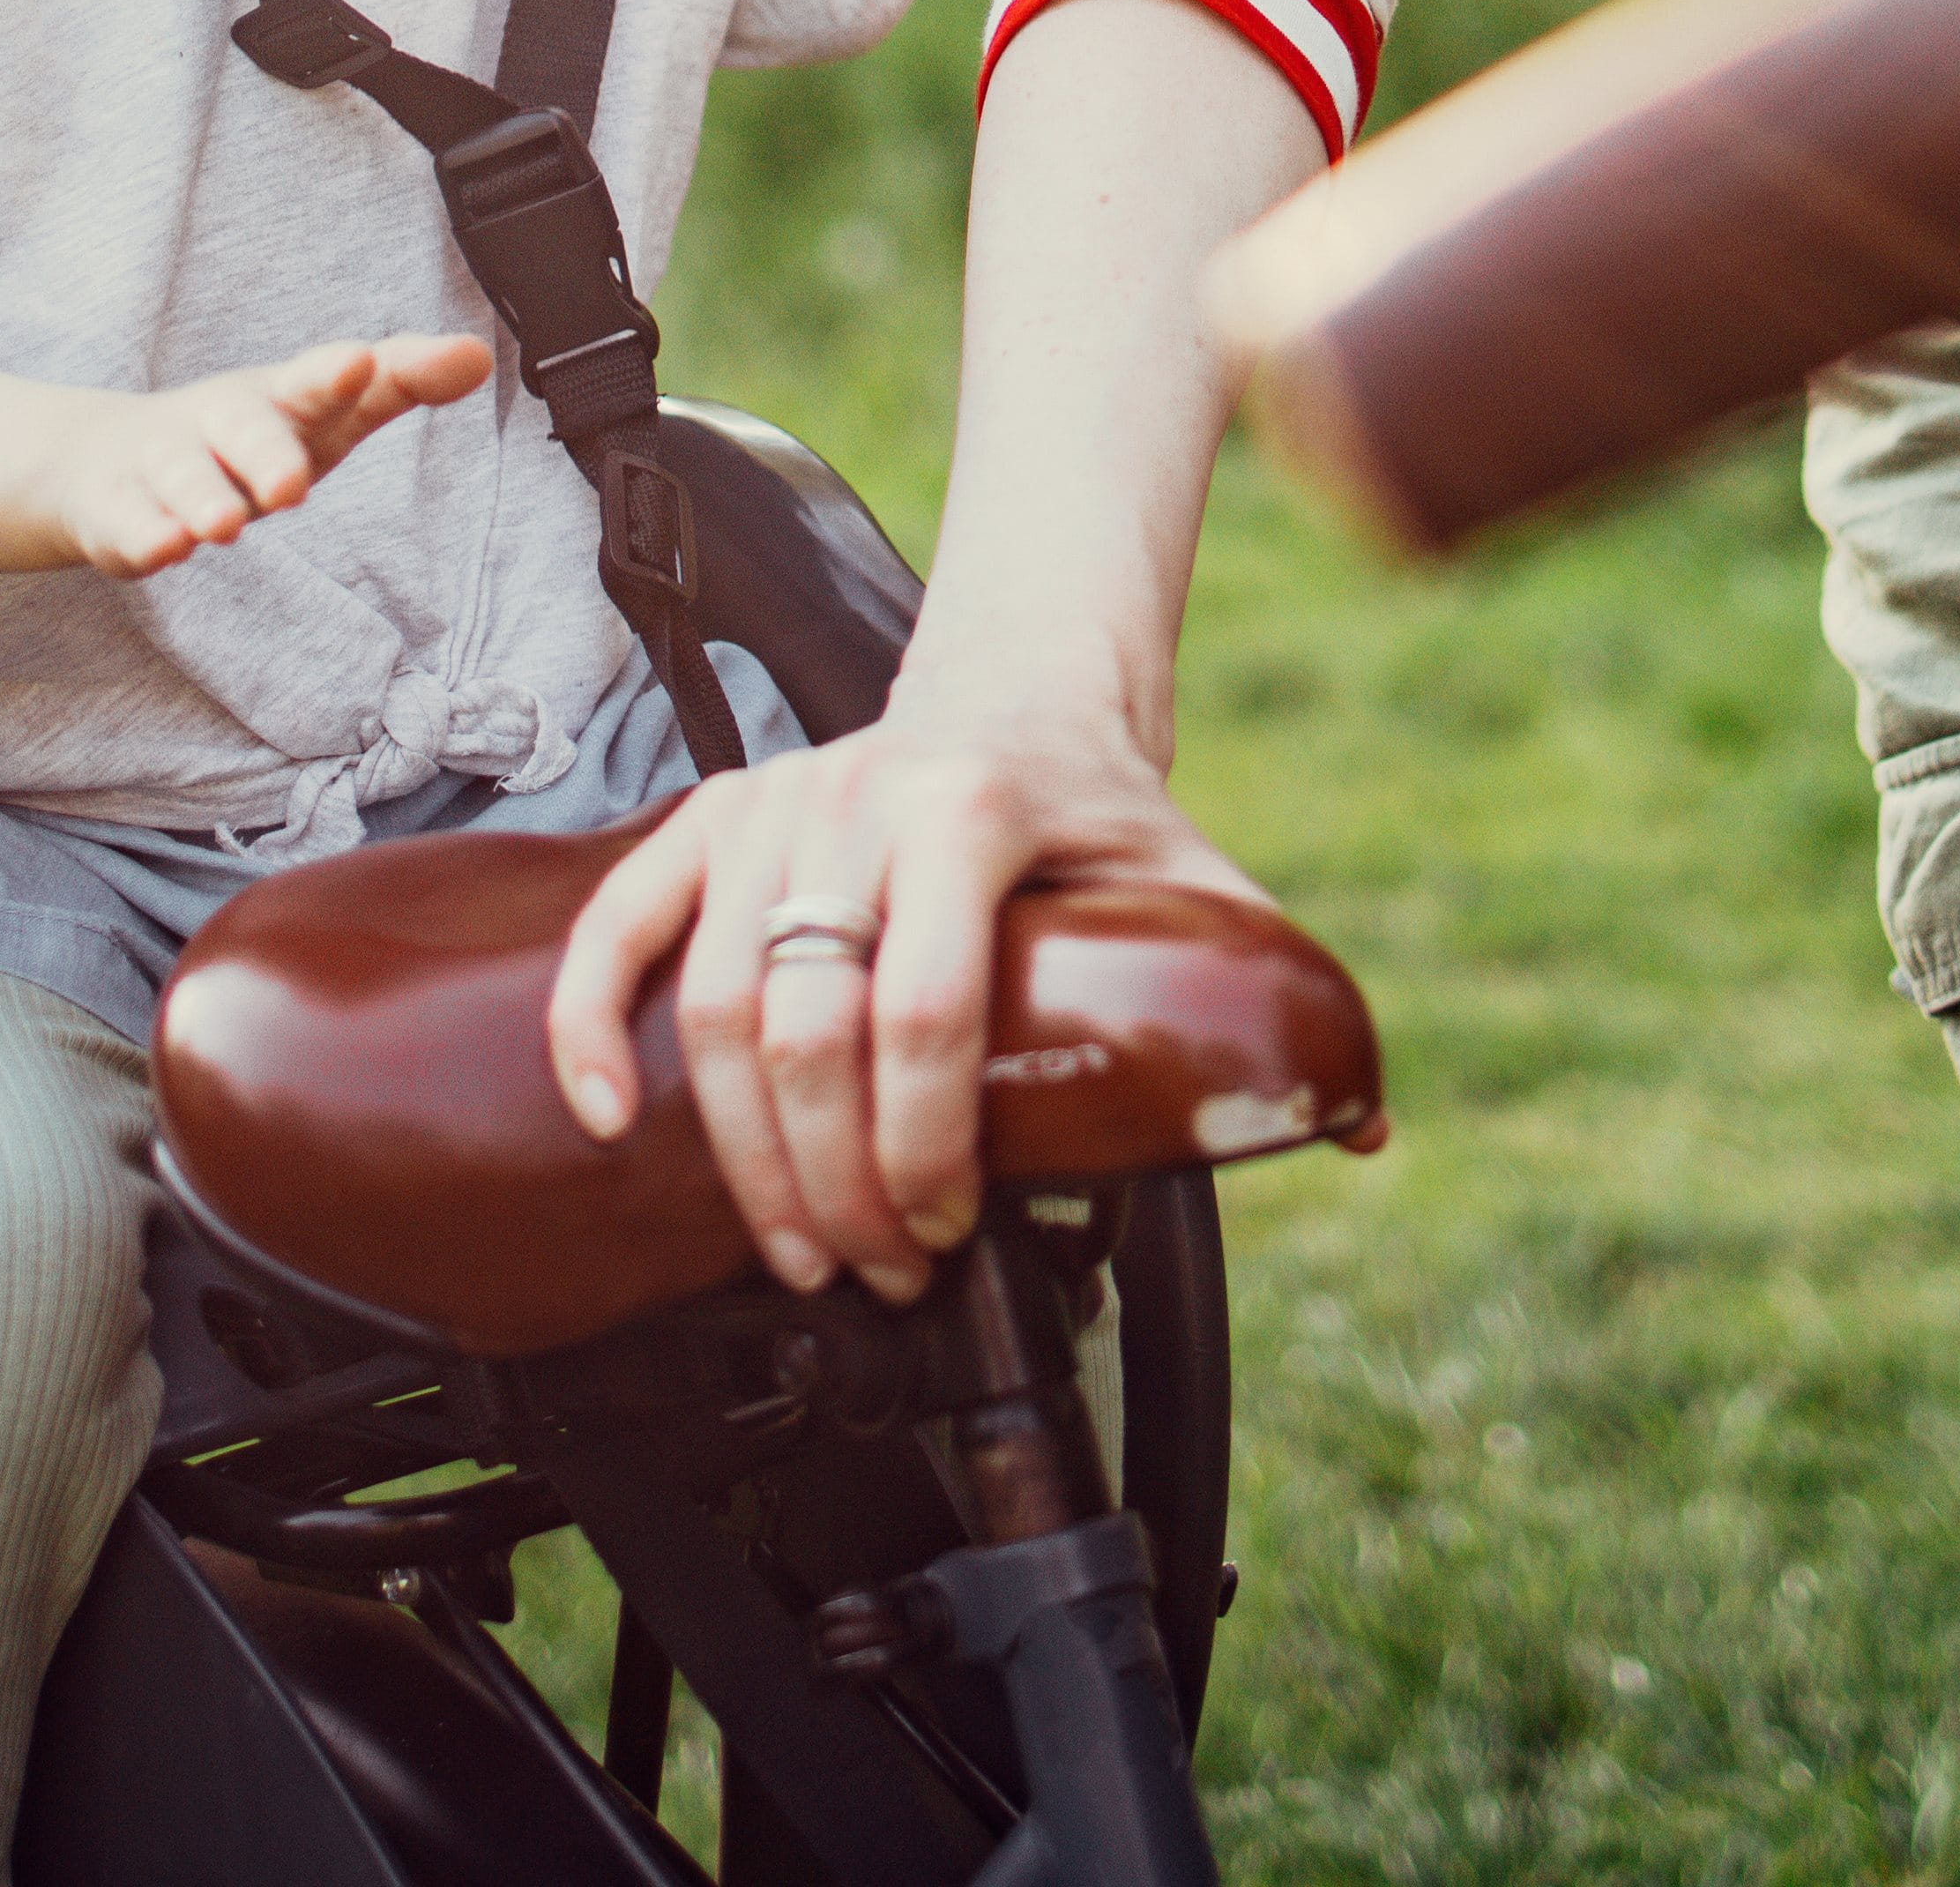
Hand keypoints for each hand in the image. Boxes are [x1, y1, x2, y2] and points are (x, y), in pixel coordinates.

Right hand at [31, 332, 488, 579]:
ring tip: (223, 526)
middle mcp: (219, 421)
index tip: (363, 364)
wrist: (108, 460)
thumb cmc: (244, 438)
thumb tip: (479, 357)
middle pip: (242, 427)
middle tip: (292, 485)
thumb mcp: (322, 413)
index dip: (337, 374)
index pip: (314, 381)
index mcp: (279, 397)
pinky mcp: (117, 509)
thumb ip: (399, 385)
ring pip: (182, 478)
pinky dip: (144, 535)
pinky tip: (163, 548)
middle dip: (265, 452)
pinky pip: (128, 523)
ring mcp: (163, 463)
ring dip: (202, 499)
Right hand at [541, 694, 1266, 1298]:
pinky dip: (596, 1023)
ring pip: (716, 1004)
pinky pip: (618, 923)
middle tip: (880, 1269)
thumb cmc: (1107, 811)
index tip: (952, 1231)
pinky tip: (611, 1118)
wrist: (1020, 690)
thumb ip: (1273, 999)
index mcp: (977, 811)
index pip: (929, 1009)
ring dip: (745, 1153)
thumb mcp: (1201, 887)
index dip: (929, 1146)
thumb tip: (1364, 1133)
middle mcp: (854, 799)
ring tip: (801, 1248)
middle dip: (838, 1182)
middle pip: (808, 1030)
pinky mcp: (711, 818)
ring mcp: (772, 804)